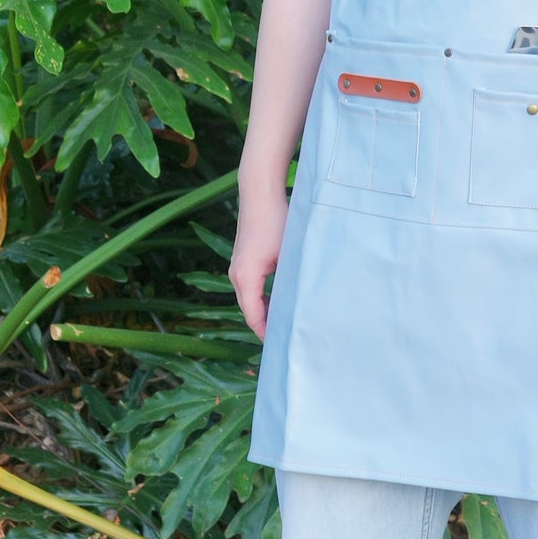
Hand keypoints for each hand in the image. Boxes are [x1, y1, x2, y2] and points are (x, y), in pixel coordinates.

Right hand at [229, 177, 288, 339]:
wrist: (259, 192)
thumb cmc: (277, 220)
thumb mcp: (289, 253)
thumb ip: (292, 280)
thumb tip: (301, 305)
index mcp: (246, 277)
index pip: (254, 316)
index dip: (267, 334)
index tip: (282, 346)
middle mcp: (236, 275)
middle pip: (249, 310)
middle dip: (266, 326)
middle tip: (287, 341)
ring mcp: (236, 268)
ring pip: (249, 300)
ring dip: (264, 313)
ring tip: (284, 326)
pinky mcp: (242, 261)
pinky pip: (250, 289)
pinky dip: (261, 300)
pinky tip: (278, 305)